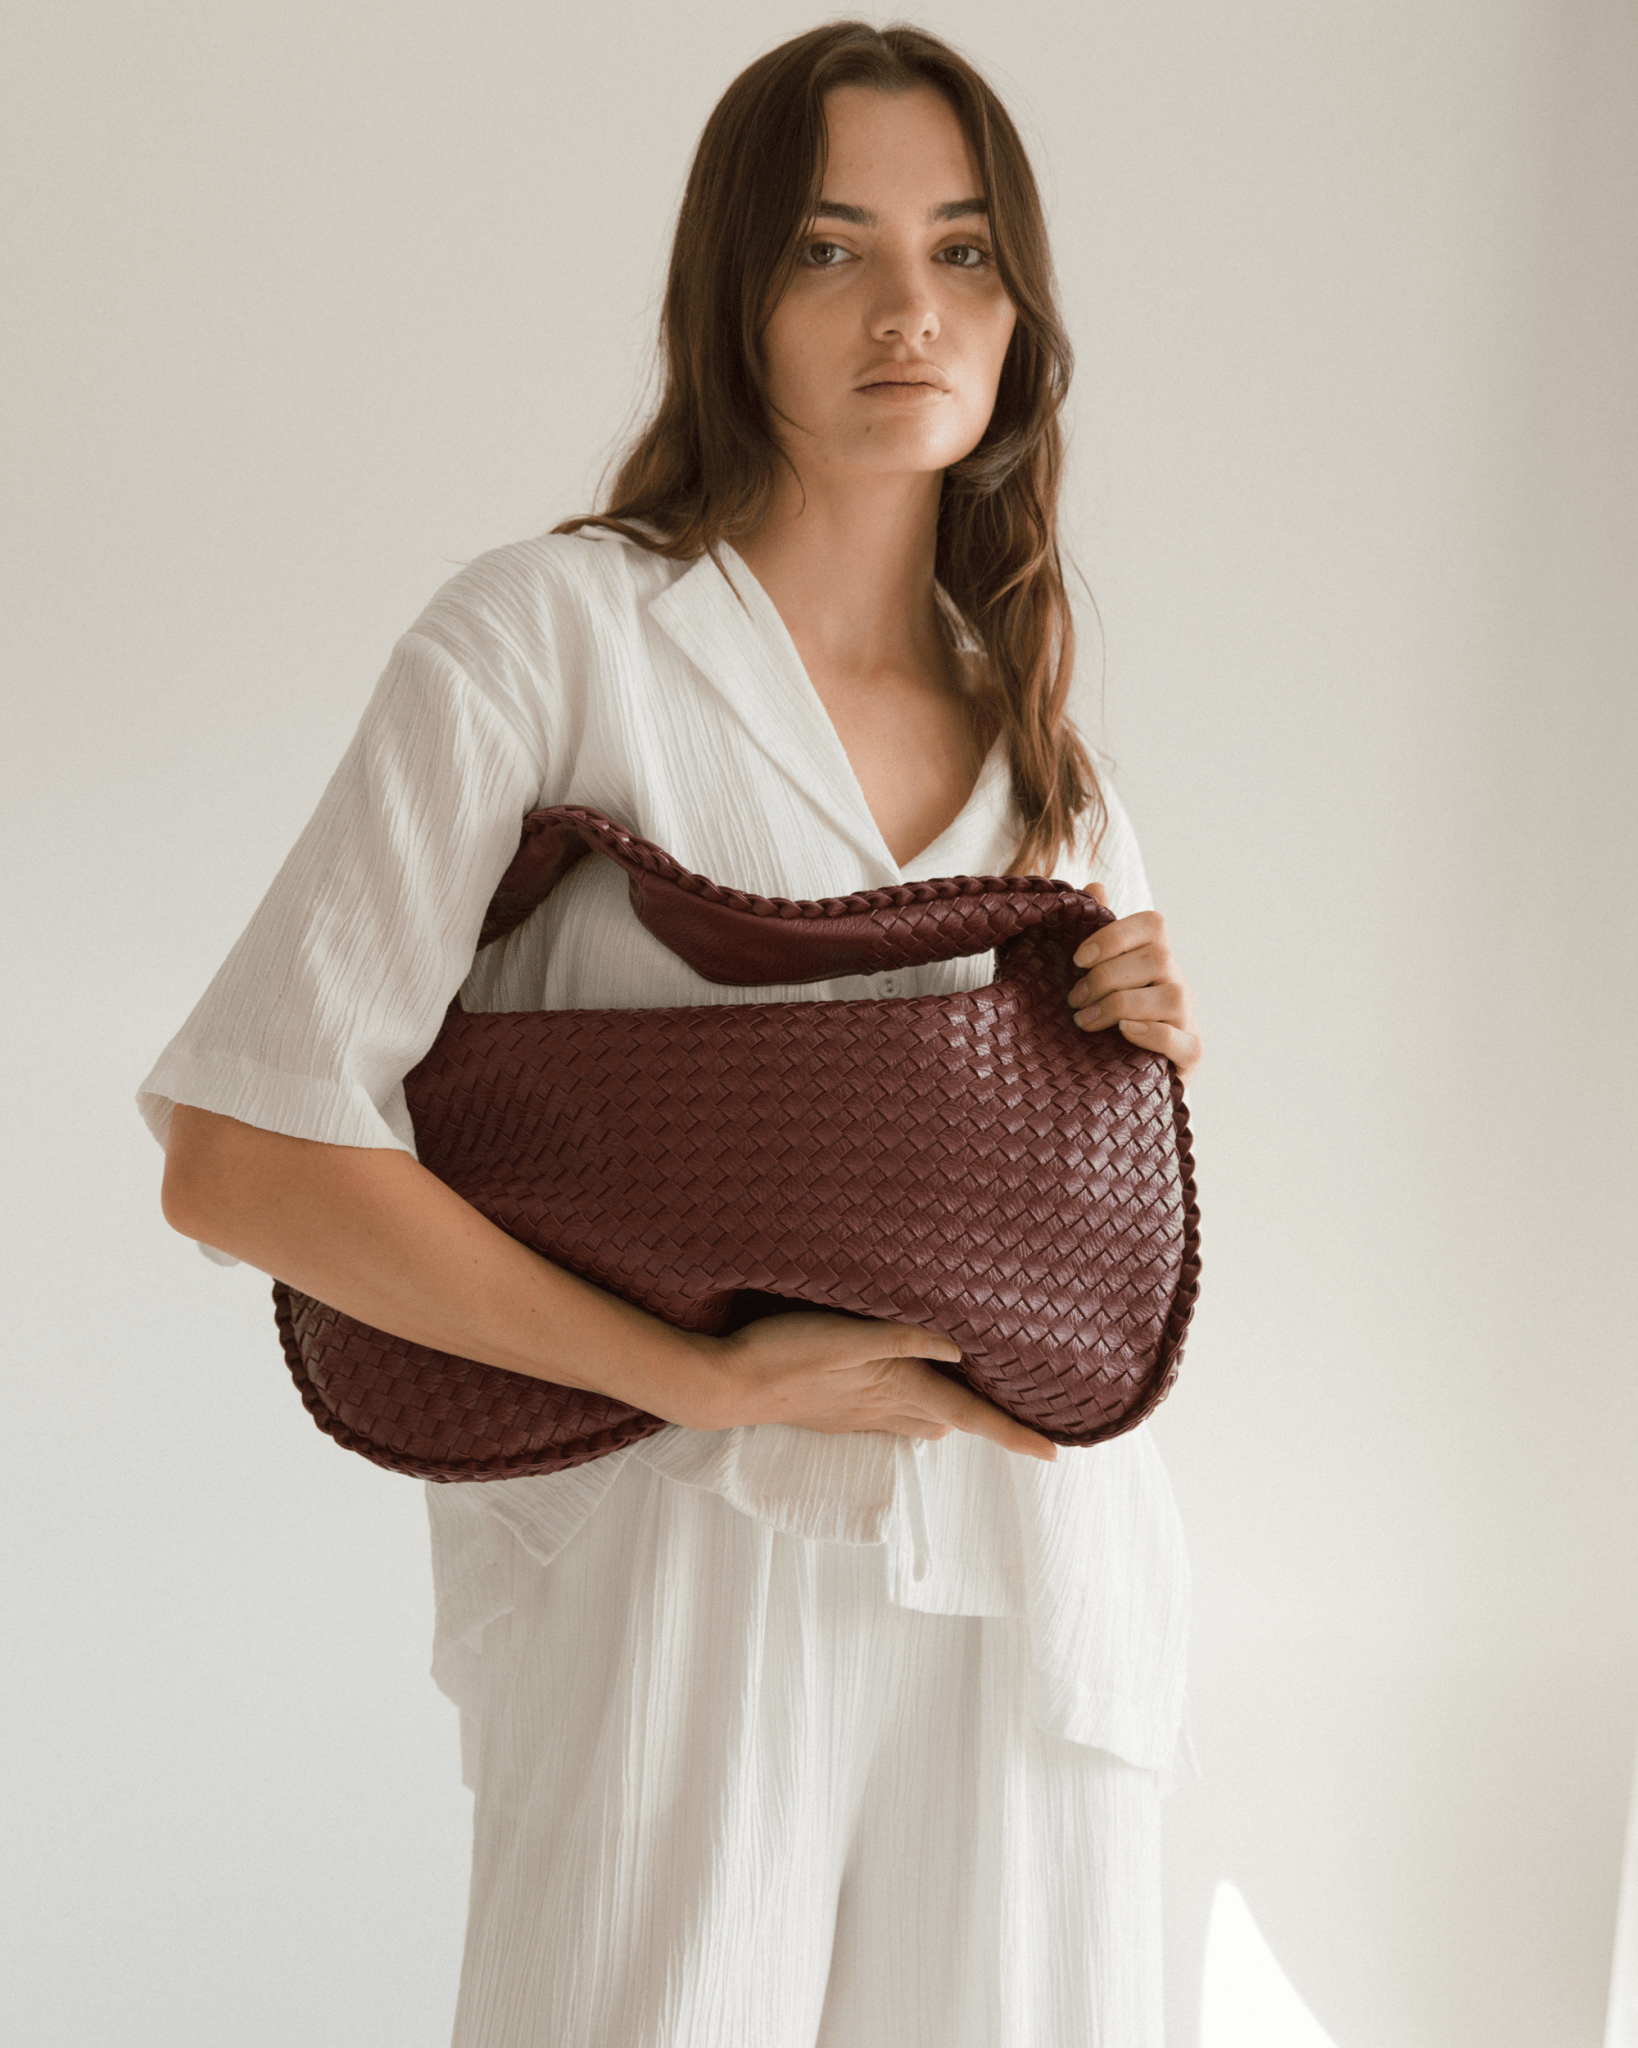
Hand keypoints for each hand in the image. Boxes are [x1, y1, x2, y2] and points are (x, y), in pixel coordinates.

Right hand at [696, 1309, 1057, 1460]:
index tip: (1055, 1454)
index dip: (1013, 1434)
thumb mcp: (846, 1336)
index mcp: (897, 1387)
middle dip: (991, 1425)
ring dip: (956, 1418)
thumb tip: (959, 1349)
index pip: (970, 1416)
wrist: (728, 1385)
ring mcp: (860, 1414)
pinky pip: (893, 1417)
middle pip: (953, 1422)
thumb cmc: (784, 1353)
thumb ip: (902, 1340)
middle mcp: (885, 1407)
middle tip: (1031, 1427)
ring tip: (985, 1409)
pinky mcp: (837, 1411)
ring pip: (924, 1421)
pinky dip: (918, 1412)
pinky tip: (916, 1404)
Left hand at [1067, 892, 1201, 1082]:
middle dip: (1107, 977)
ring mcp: (1188, 1017)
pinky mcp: (1191, 1053)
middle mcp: (1177, 981)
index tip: (1077, 959)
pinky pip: (1181, 1039)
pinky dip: (1151, 1034)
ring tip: (1084, 1022)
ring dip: (1120, 1006)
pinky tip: (1122, 1033)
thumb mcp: (1099, 976)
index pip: (1152, 924)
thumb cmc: (1110, 1017)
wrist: (1127, 1073)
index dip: (1114, 935)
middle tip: (1074, 999)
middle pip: (1157, 959)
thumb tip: (1094, 887)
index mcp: (1156, 956)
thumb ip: (1099, 935)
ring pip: (1171, 996)